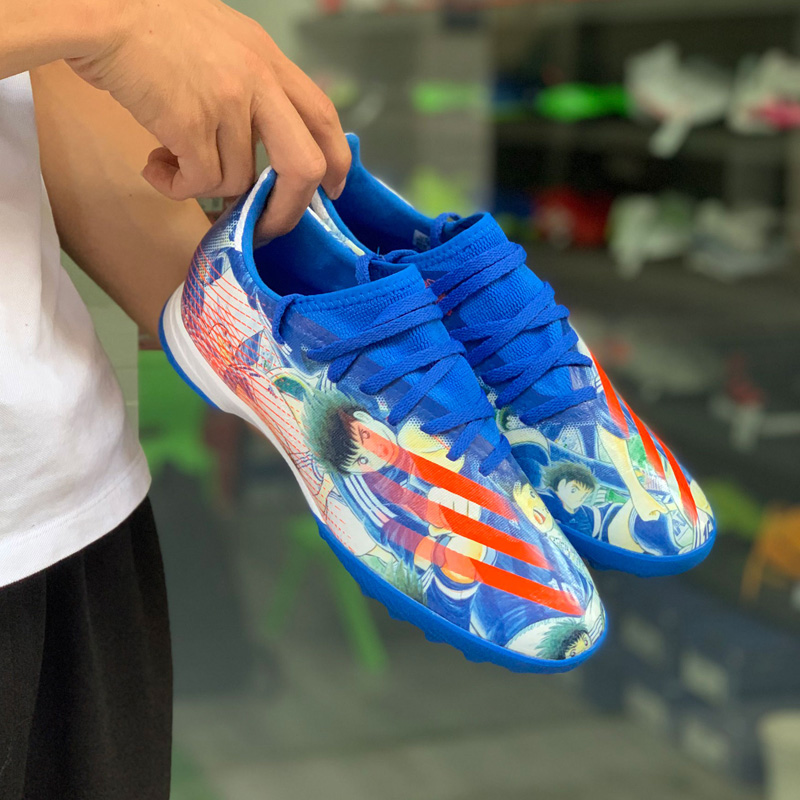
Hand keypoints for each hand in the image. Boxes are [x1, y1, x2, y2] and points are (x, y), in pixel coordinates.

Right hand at [68, 0, 349, 237]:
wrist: (99, 11)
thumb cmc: (152, 24)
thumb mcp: (224, 41)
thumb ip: (253, 85)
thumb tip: (261, 141)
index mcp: (268, 60)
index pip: (322, 117)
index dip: (336, 161)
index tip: (331, 190)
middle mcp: (257, 81)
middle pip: (303, 166)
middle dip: (288, 209)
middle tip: (265, 226)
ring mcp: (226, 104)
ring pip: (236, 181)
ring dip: (203, 186)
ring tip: (169, 161)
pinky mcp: (190, 125)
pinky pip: (199, 183)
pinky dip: (175, 187)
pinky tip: (155, 166)